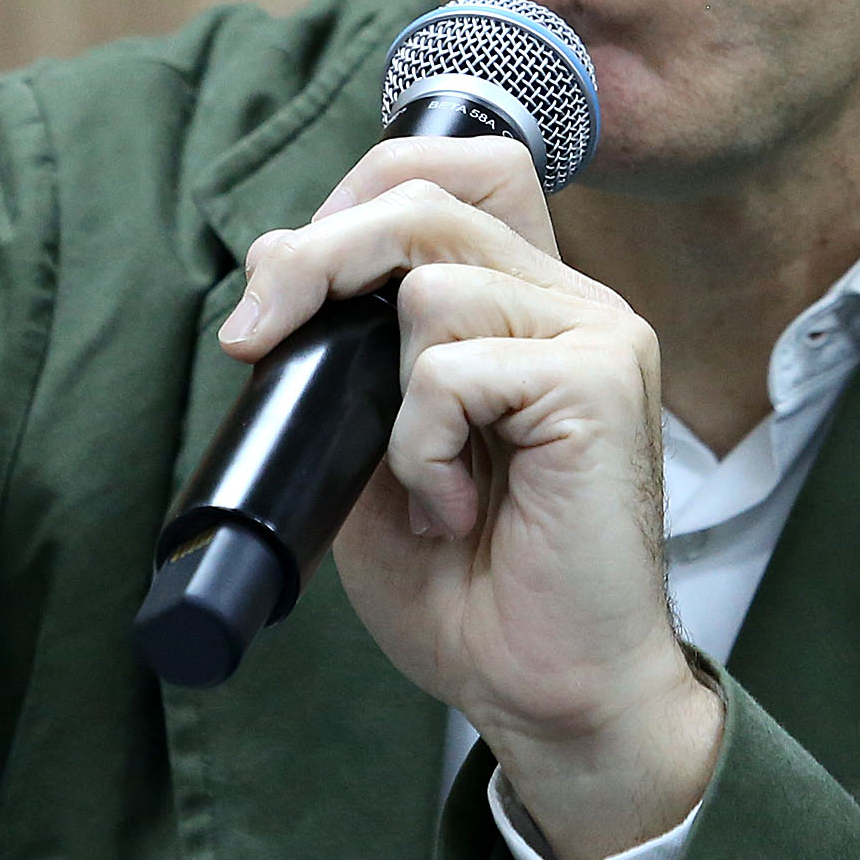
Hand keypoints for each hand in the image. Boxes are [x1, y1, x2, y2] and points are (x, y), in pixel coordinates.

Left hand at [222, 139, 723, 859]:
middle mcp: (573, 301)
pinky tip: (451, 506)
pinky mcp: (601, 384)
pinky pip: (452, 366)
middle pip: (425, 196)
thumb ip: (344, 355)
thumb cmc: (470, 586)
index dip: (360, 193)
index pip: (457, 166)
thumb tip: (278, 266)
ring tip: (424, 486)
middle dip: (315, 255)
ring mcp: (596, 335)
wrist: (549, 693)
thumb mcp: (373, 448)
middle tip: (258, 337)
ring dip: (389, 399)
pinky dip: (421, 444)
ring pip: (430, 283)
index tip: (291, 284)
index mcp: (527, 302)